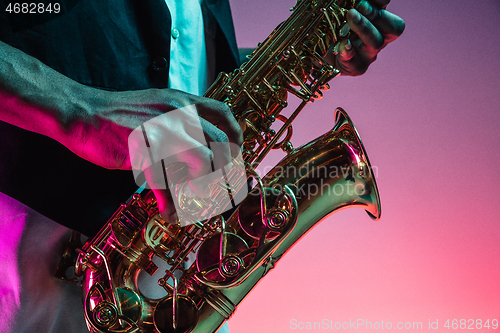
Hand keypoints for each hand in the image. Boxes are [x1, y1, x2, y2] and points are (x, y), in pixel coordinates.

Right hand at [69, 87, 242, 223]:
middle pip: (218, 142)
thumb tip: (201, 151)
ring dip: (202, 183)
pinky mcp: (142, 151)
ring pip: (201, 160)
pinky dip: (169, 200)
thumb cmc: (119, 114)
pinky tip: (168, 210)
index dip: (235, 135)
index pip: (222, 113)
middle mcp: (176, 113)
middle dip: (223, 168)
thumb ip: (180, 124)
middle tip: (216, 183)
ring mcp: (161, 131)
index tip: (235, 153)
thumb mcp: (156, 108)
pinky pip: (165, 181)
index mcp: (181, 102)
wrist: (82, 112)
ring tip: (194, 195)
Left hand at [332, 0, 404, 75]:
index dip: (382, 2)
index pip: (388, 9)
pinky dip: (348, 51)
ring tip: (350, 16)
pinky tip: (343, 43)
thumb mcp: (339, 11)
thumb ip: (350, 4)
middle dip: (376, 14)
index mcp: (378, 20)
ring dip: (364, 28)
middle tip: (360, 7)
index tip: (365, 0)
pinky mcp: (356, 68)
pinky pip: (355, 62)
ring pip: (376, 43)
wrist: (313, 52)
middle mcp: (378, 36)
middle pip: (393, 28)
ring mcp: (368, 54)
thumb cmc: (328, 26)